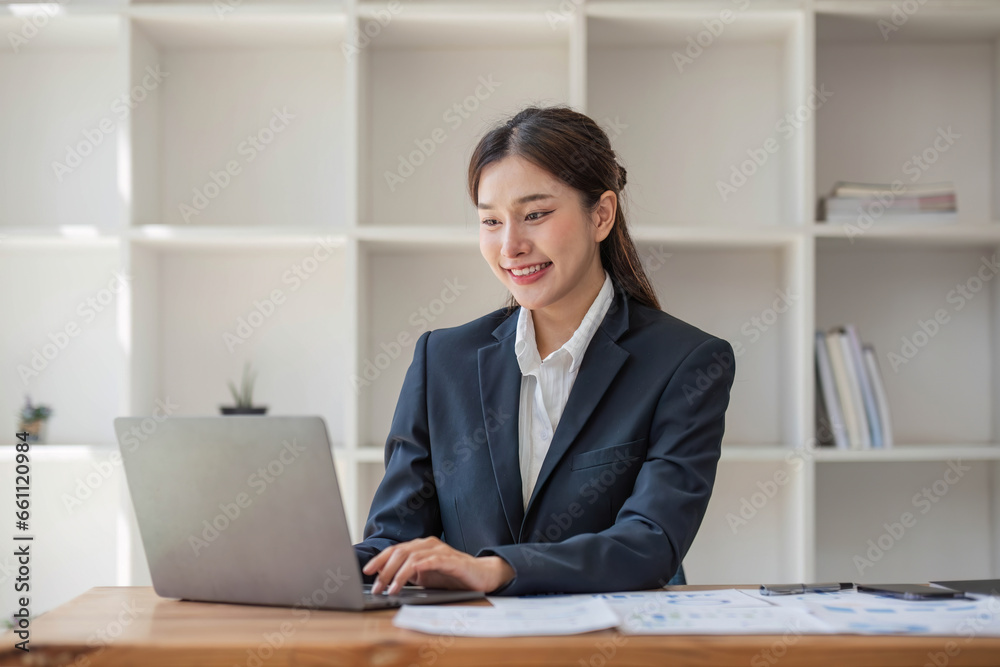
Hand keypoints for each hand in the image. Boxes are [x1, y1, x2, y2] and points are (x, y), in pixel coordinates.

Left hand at [362, 536, 514, 594]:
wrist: (482, 575)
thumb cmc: (454, 576)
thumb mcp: (426, 577)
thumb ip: (410, 575)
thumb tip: (387, 581)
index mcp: (421, 547)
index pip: (395, 549)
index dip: (379, 559)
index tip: (367, 571)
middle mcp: (428, 544)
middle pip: (399, 552)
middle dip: (384, 570)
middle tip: (377, 586)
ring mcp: (439, 550)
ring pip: (410, 556)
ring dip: (396, 574)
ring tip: (389, 589)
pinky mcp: (449, 559)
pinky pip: (427, 562)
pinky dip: (413, 572)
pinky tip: (405, 582)